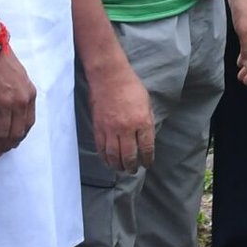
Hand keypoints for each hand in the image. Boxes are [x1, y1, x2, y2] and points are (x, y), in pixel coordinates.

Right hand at [0, 44, 37, 156]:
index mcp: (29, 95)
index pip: (28, 125)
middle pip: (14, 133)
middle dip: (6, 147)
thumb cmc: (2, 60)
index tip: (11, 145)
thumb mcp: (21, 78)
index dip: (18, 138)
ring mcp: (3, 102)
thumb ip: (21, 95)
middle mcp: (19, 101)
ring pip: (0, 133)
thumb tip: (15, 114)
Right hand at [87, 52, 154, 170]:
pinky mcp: (98, 128)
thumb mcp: (146, 103)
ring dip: (118, 166)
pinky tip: (108, 161)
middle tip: (133, 170)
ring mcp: (111, 129)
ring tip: (121, 169)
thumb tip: (147, 138)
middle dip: (132, 166)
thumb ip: (147, 121)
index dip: (148, 159)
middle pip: (129, 156)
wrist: (109, 77)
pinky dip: (105, 158)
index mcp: (142, 121)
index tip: (147, 164)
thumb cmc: (131, 87)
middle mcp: (127, 128)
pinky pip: (101, 148)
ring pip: (114, 156)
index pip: (146, 148)